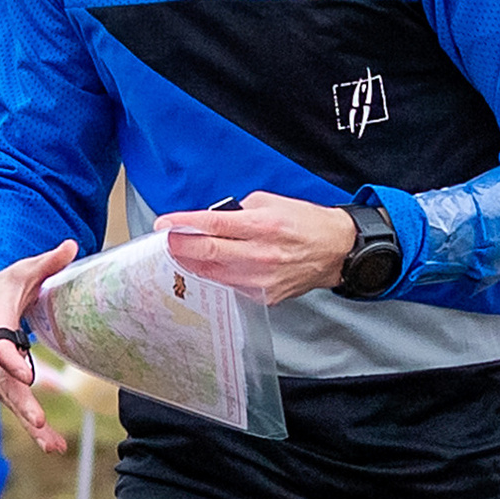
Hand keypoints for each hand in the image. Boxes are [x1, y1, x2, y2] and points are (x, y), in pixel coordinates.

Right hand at [0, 242, 75, 450]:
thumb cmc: (2, 286)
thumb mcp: (23, 271)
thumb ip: (48, 262)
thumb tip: (73, 244)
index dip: (9, 359)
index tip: (25, 372)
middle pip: (2, 380)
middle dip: (20, 402)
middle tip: (37, 420)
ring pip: (9, 400)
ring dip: (30, 424)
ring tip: (54, 445)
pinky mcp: (1, 382)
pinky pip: (15, 405)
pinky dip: (33, 426)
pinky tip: (54, 444)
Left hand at [163, 193, 358, 305]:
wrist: (335, 251)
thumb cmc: (305, 223)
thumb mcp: (272, 202)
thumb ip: (239, 211)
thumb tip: (212, 220)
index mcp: (264, 225)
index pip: (214, 225)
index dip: (183, 224)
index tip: (164, 224)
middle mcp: (262, 254)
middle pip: (208, 252)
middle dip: (180, 246)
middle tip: (165, 242)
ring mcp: (262, 279)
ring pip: (214, 273)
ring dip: (193, 263)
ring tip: (183, 254)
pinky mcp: (264, 296)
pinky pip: (230, 285)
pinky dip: (216, 275)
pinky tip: (211, 266)